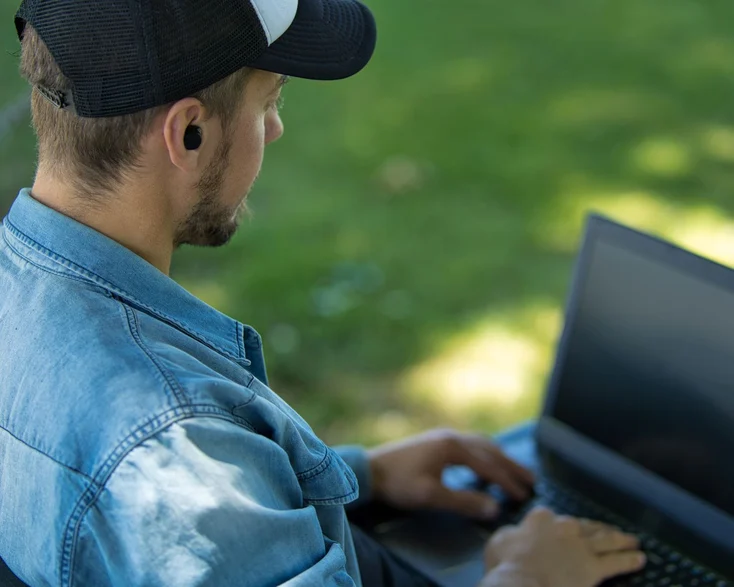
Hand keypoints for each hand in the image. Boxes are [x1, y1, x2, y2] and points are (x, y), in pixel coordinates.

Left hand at [366, 429, 534, 518]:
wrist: (368, 469)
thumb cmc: (399, 483)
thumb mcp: (431, 496)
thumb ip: (464, 501)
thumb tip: (495, 508)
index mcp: (453, 447)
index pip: (489, 465)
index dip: (508, 481)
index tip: (524, 495)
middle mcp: (452, 436)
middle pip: (490, 450)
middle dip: (511, 466)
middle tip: (532, 481)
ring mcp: (443, 436)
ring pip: (481, 444)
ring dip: (499, 458)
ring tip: (515, 470)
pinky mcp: (436, 441)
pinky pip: (470, 445)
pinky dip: (484, 454)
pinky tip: (484, 464)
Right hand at [480, 507, 645, 586]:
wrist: (523, 582)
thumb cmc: (506, 563)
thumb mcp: (499, 541)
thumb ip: (512, 534)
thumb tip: (516, 533)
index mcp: (541, 519)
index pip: (552, 517)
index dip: (558, 525)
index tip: (563, 529)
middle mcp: (565, 527)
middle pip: (586, 526)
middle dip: (600, 529)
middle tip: (613, 532)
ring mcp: (581, 546)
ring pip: (606, 540)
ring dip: (620, 540)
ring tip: (632, 542)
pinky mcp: (593, 567)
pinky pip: (617, 562)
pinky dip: (629, 560)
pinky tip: (640, 559)